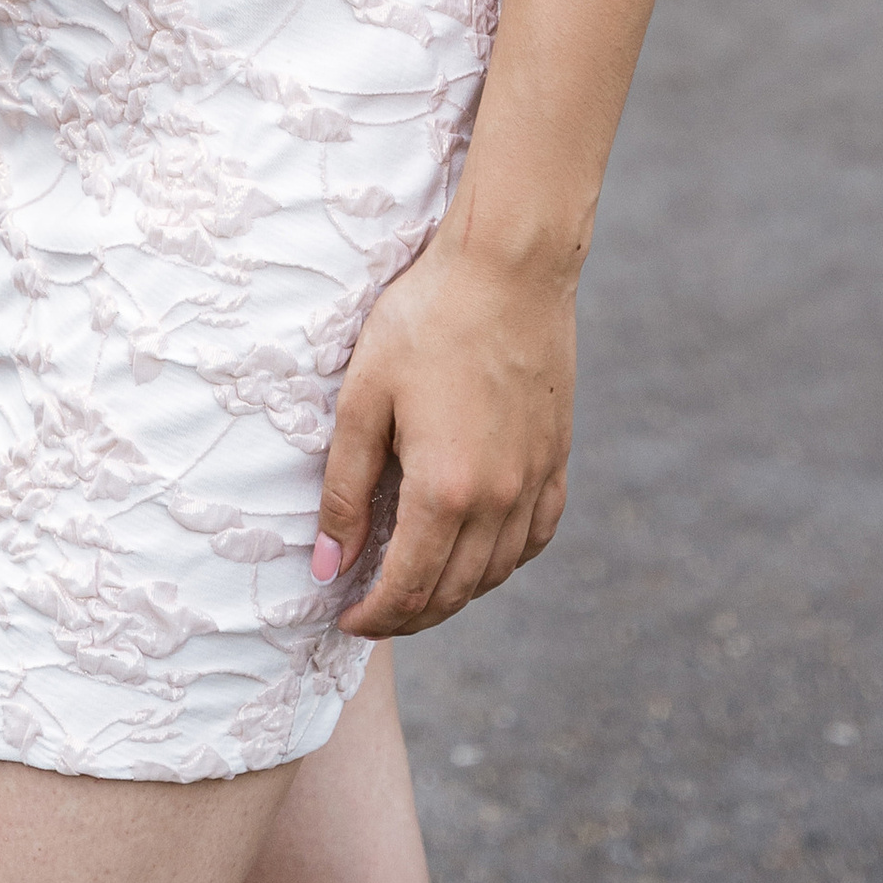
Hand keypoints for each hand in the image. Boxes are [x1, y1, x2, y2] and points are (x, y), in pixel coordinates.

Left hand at [313, 232, 574, 638]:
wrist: (508, 265)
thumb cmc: (426, 317)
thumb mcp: (363, 397)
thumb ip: (344, 489)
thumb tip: (326, 565)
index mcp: (445, 490)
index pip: (407, 590)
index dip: (372, 617)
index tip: (343, 617)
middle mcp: (498, 500)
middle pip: (452, 593)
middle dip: (406, 615)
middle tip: (370, 609)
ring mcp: (535, 480)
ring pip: (494, 573)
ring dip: (452, 594)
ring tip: (414, 585)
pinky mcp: (556, 456)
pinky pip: (534, 536)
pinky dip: (503, 561)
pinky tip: (480, 553)